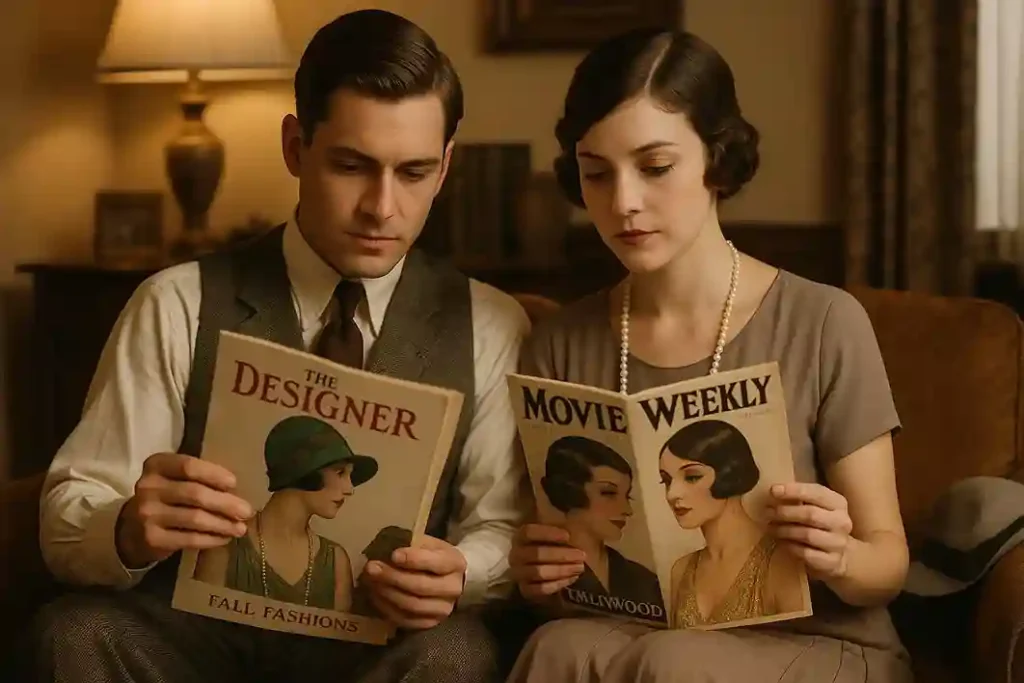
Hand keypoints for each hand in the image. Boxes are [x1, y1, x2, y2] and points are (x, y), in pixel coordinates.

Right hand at [116, 452, 252, 568]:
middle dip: (226, 503)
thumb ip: (196, 477)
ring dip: (223, 524)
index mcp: (156, 465)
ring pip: (195, 518)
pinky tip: (224, 539)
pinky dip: (211, 539)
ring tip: (240, 528)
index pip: (188, 466)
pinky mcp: (152, 538)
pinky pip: (189, 539)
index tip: (234, 483)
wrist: (131, 529)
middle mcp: (148, 487)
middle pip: (195, 494)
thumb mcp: (173, 479)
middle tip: (247, 511)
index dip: (213, 474)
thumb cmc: (165, 497)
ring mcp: (147, 514)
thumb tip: (236, 489)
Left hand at [361, 535, 466, 629]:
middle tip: (371, 568)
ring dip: (387, 593)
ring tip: (369, 581)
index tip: (393, 554)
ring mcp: (442, 609)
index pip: (436, 563)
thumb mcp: (429, 544)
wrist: (449, 579)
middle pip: (421, 586)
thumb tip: (386, 546)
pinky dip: (387, 608)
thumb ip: (412, 544)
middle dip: (392, 577)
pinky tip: (375, 595)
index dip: (414, 559)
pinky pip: (405, 620)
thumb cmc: (433, 556)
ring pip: (411, 606)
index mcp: (455, 564)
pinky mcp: (430, 623)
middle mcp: (453, 589)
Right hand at [508, 523, 585, 601]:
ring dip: (562, 569)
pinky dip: (557, 584)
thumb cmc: (564, 545)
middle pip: (535, 553)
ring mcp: (518, 574)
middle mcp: (516, 554)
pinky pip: (540, 589)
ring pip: (538, 572)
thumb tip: (553, 498)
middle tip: (582, 555)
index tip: (568, 536)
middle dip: (561, 555)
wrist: (563, 569)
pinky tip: (572, 579)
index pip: (529, 532)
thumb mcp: (563, 528)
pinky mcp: (526, 591)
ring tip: (580, 567)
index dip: (548, 533)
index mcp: (521, 536)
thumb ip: (559, 516)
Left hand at [768, 482, 851, 579]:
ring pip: (807, 534)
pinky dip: (790, 546)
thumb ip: (800, 498)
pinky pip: (806, 553)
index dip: (793, 491)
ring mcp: (838, 543)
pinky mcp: (832, 562)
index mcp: (838, 503)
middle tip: (767, 513)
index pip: (816, 492)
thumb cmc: (821, 525)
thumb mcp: (816, 507)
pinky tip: (781, 543)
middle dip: (785, 512)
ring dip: (784, 530)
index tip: (773, 490)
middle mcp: (842, 522)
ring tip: (770, 528)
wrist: (840, 555)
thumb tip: (773, 492)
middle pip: (810, 514)